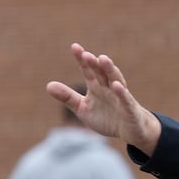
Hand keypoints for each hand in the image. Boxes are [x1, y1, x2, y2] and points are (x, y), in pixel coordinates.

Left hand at [48, 43, 162, 154]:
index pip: (88, 70)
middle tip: (86, 55)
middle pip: (101, 73)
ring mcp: (120, 97)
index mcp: (96, 87)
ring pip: (115, 80)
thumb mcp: (83, 109)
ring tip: (103, 59)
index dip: (82, 60)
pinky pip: (126, 100)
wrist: (130, 131)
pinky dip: (121, 93)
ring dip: (109, 70)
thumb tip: (48, 85)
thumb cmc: (107, 117)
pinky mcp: (130, 109)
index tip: (75, 47)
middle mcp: (108, 88)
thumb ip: (68, 97)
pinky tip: (116, 85)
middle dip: (95, 63)